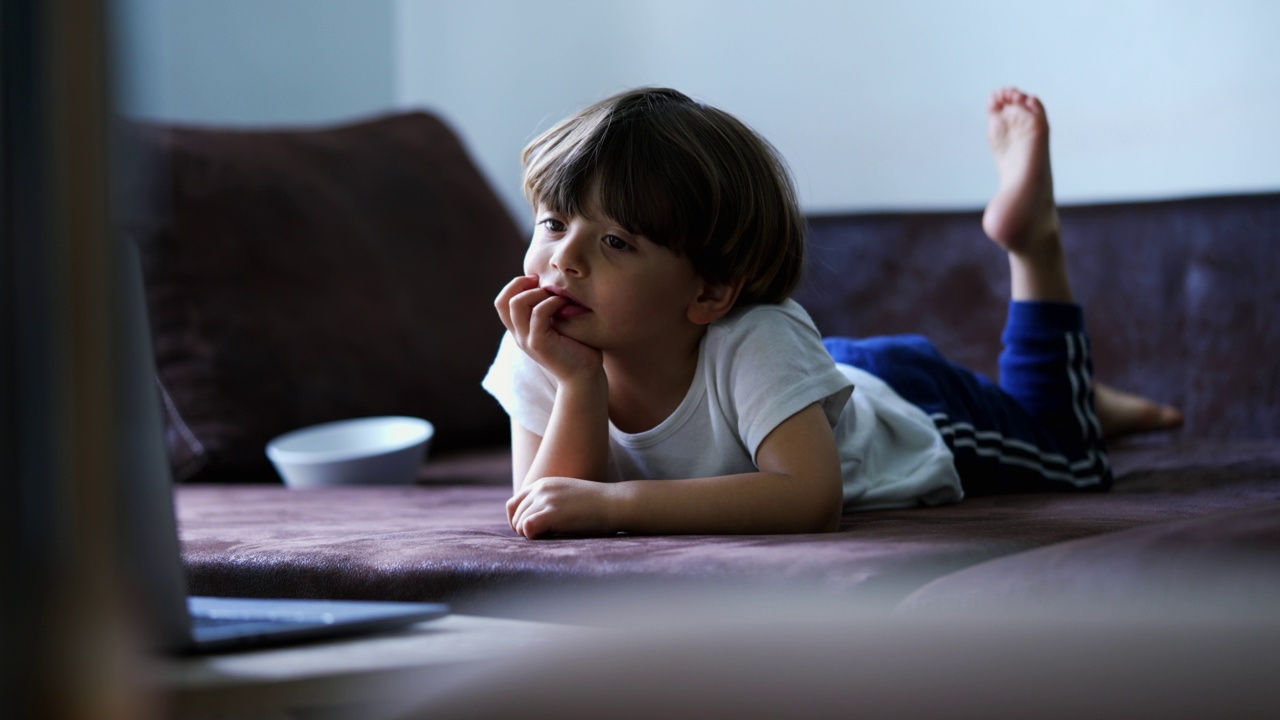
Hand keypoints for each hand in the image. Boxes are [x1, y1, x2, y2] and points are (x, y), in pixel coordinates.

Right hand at [494, 275, 602, 382]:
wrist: (584, 376)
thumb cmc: (577, 348)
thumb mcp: (558, 324)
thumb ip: (548, 309)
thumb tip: (550, 283)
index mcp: (520, 330)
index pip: (501, 302)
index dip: (514, 286)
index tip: (537, 280)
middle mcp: (519, 335)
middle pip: (503, 301)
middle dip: (521, 284)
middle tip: (543, 283)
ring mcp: (526, 340)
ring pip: (517, 304)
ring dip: (537, 293)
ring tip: (556, 296)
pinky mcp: (539, 344)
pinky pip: (538, 314)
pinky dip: (551, 303)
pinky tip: (565, 304)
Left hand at [507, 477, 622, 538]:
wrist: (615, 503)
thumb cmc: (595, 506)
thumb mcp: (566, 496)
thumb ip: (547, 503)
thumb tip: (530, 523)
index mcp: (543, 484)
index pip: (513, 504)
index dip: (518, 521)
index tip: (531, 531)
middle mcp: (541, 489)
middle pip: (515, 516)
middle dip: (525, 530)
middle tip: (546, 535)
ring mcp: (546, 499)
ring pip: (520, 524)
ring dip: (532, 535)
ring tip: (553, 535)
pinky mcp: (552, 512)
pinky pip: (527, 528)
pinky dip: (534, 536)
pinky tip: (550, 536)